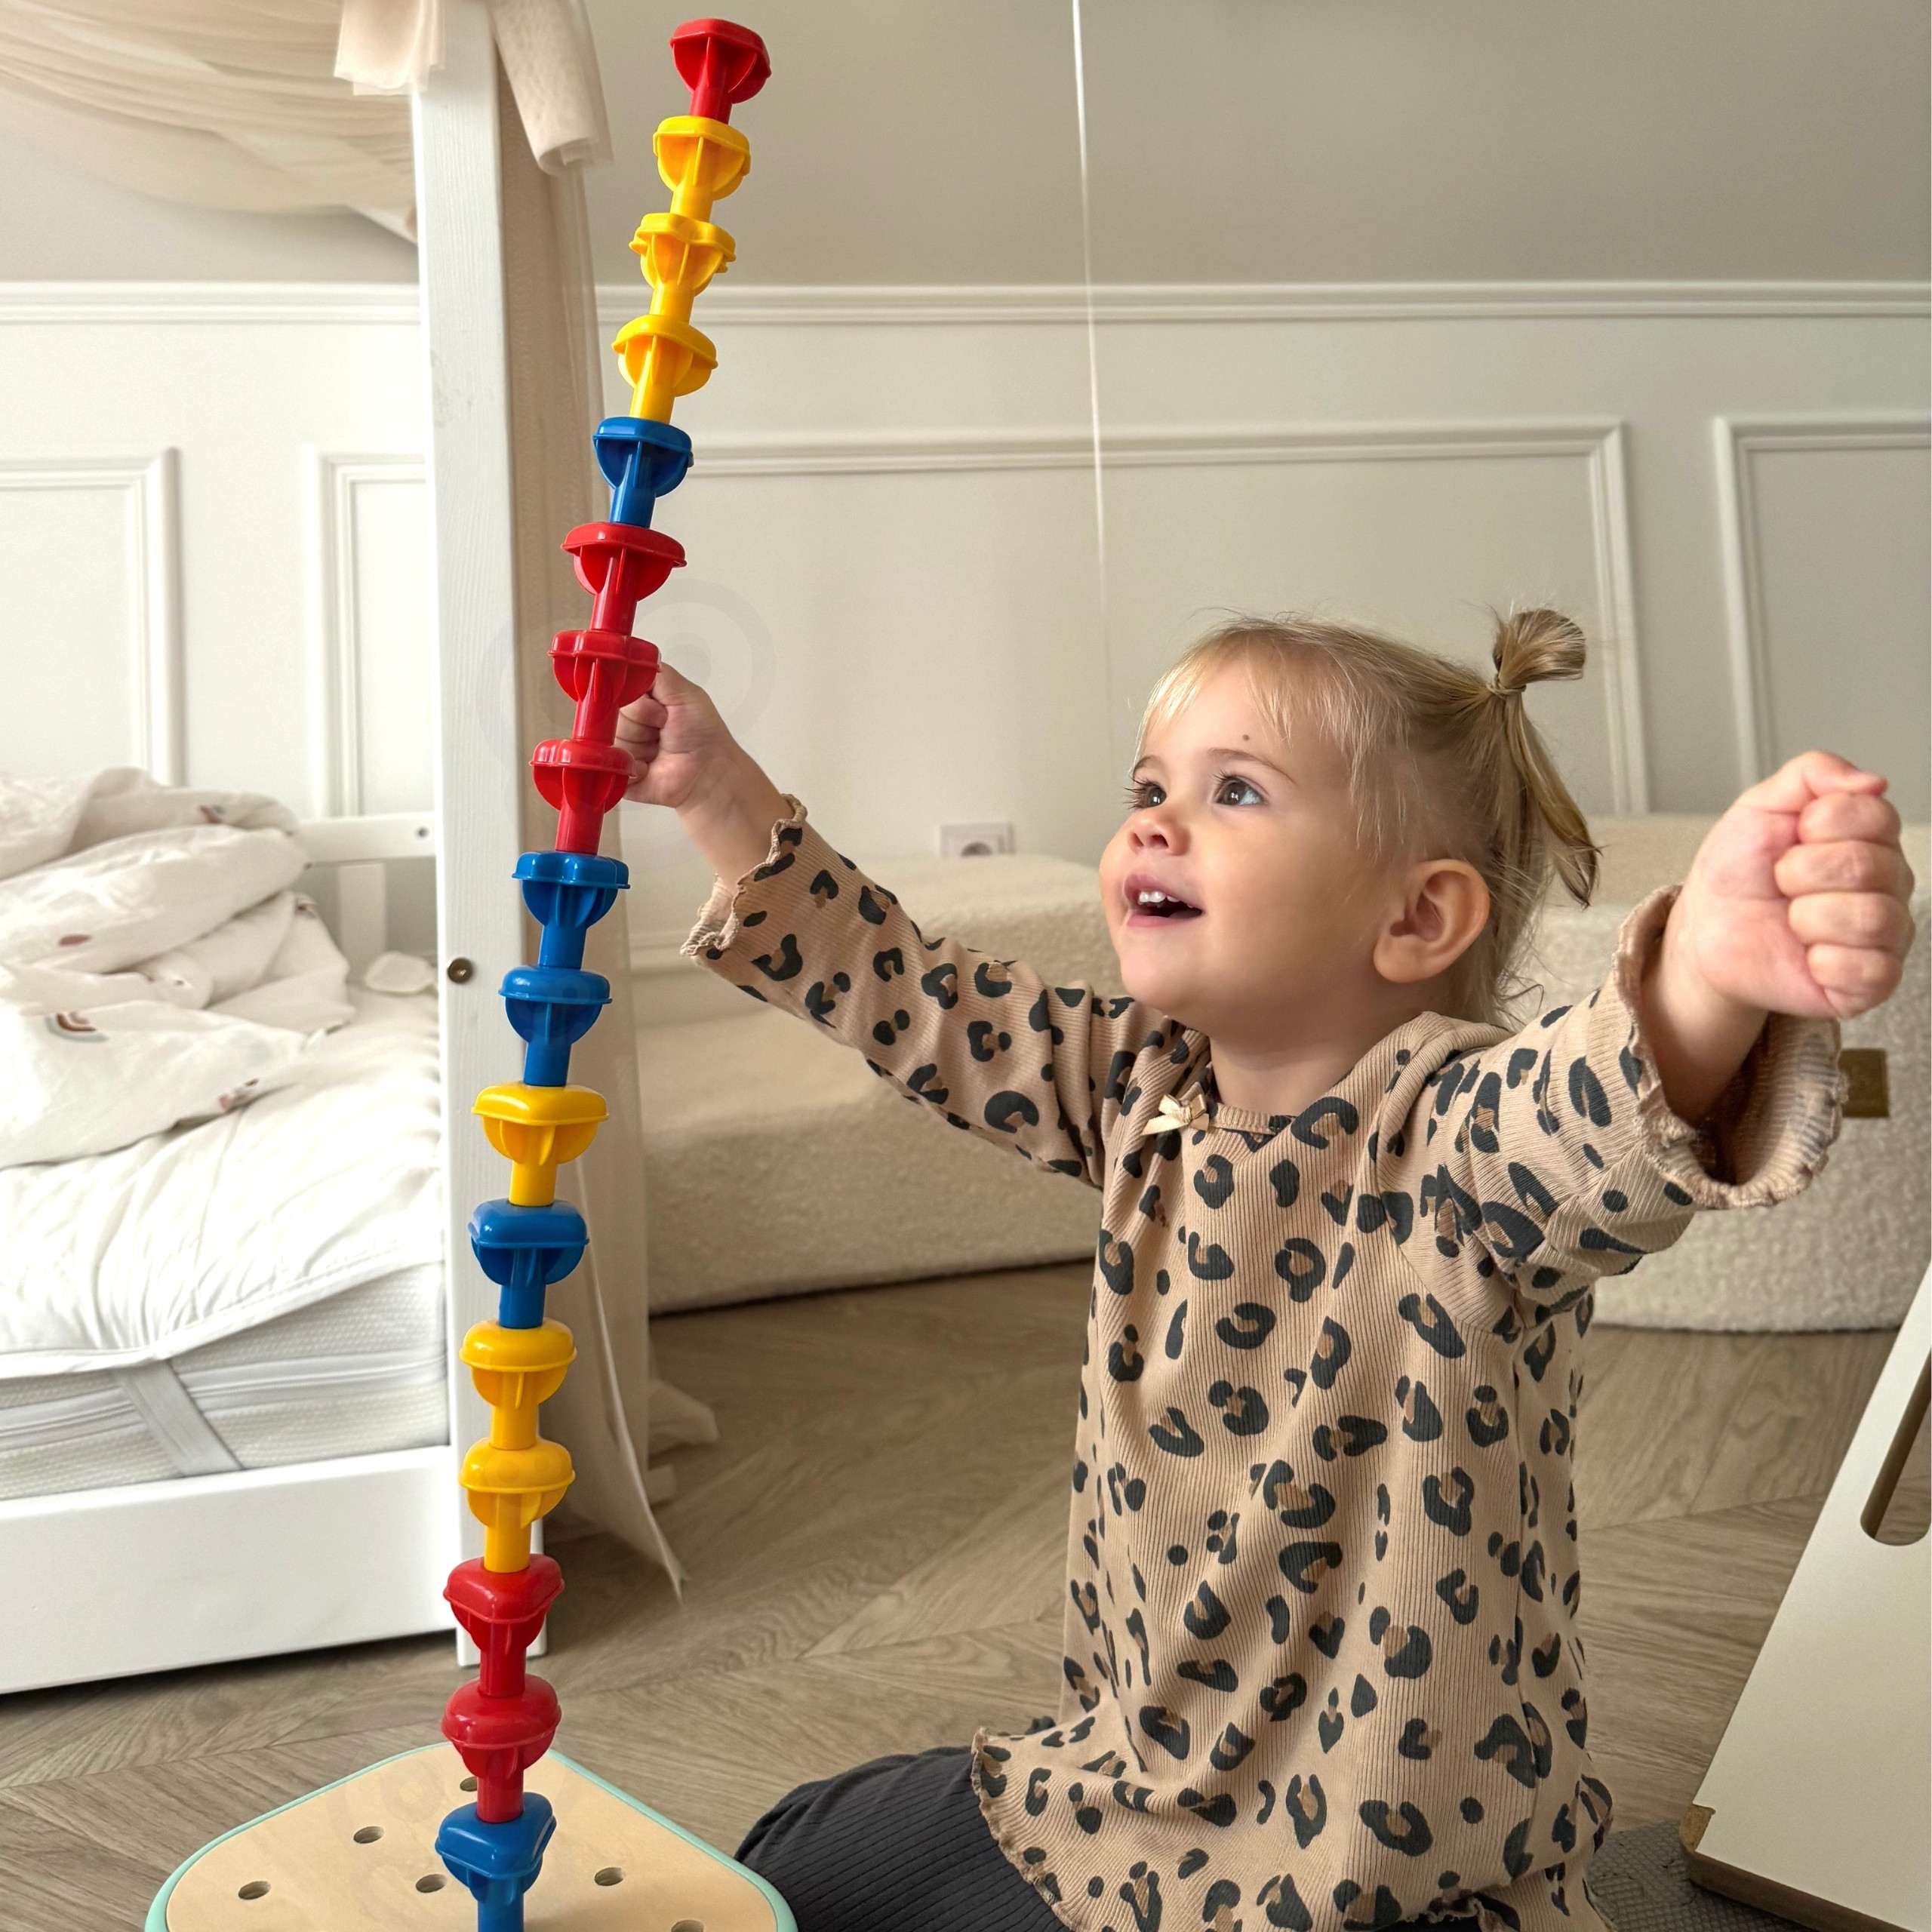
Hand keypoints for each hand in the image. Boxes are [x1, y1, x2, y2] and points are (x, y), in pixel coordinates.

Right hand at [617, 662, 789, 882]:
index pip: (616, 691)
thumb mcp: (685, 692)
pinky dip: (633, 767)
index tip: (659, 709)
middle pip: (611, 715)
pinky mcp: (618, 774)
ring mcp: (621, 748)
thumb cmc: (703, 732)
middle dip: (642, 723)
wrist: (710, 772)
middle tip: (664, 730)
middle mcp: (628, 723)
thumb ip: (656, 672)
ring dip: (641, 746)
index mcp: (640, 702)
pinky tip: (650, 768)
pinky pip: (610, 766)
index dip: (637, 701)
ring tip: (660, 750)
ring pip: (611, 740)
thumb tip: (629, 657)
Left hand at [1671, 750, 1915, 1022]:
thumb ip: (1812, 774)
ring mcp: (1885, 934)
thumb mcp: (1760, 806)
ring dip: (1808, 916)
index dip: (1818, 825)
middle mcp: (1889, 884)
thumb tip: (1872, 781)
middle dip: (1800, 871)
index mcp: (1871, 837)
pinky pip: (1871, 971)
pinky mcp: (1869, 982)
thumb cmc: (1739, 870)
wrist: (1706, 929)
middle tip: (1780, 882)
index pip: (1874, 815)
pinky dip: (1823, 962)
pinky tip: (1806, 956)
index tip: (1791, 837)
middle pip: (1867, 865)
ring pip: (1872, 918)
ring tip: (1791, 918)